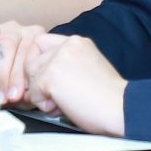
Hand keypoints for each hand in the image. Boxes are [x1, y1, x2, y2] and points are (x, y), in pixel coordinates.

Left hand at [0, 22, 125, 135]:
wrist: (120, 109)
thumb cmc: (108, 98)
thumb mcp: (87, 69)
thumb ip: (65, 65)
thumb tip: (39, 77)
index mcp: (77, 42)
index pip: (41, 43)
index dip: (38, 62)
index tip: (46, 79)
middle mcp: (66, 45)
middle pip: (31, 60)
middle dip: (38, 82)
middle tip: (58, 96)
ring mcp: (57, 59)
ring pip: (30, 77)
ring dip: (42, 95)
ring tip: (65, 102)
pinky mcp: (51, 76)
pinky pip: (33, 94)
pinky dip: (45, 106)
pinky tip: (65, 107)